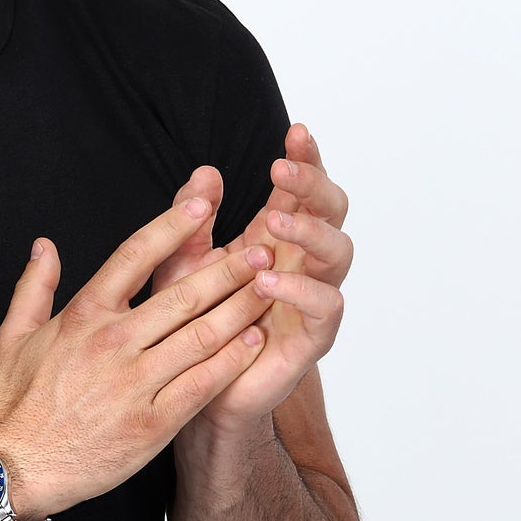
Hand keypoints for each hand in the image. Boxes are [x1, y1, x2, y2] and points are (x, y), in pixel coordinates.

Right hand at [0, 192, 276, 520]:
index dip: (173, 226)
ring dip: (242, 307)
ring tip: (272, 286)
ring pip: (202, 334)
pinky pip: (204, 383)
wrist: (21, 468)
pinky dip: (234, 359)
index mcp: (83, 315)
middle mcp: (113, 342)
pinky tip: (256, 341)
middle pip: (183, 293)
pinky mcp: (153, 422)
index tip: (204, 206)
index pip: (135, 255)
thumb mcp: (14, 336)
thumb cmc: (21, 402)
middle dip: (229, 267)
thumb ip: (33, 286)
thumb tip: (45, 245)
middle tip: (261, 246)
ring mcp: (135, 382)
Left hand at [155, 124, 351, 435]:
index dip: (306, 159)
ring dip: (310, 232)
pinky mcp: (311, 338)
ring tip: (274, 221)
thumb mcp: (181, 261)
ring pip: (339, 253)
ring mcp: (311, 298)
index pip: (301, 189)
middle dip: (313, 185)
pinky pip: (326, 308)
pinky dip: (300, 290)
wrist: (193, 388)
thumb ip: (191, 218)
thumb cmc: (192, 320)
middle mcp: (301, 262)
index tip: (294, 131)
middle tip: (282, 170)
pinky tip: (268, 280)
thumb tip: (205, 173)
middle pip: (332, 211)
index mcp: (276, 237)